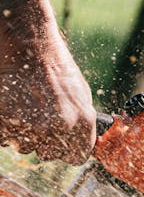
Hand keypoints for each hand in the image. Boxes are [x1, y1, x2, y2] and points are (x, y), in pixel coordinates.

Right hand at [0, 0, 95, 164]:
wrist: (25, 39)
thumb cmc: (52, 63)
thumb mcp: (79, 92)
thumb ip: (81, 122)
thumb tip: (81, 146)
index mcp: (81, 121)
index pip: (76, 157)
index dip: (66, 149)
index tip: (59, 140)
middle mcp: (58, 126)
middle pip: (47, 154)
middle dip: (41, 139)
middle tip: (35, 111)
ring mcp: (30, 124)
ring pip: (23, 146)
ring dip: (20, 130)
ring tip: (21, 101)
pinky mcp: (5, 121)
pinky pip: (4, 137)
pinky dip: (3, 124)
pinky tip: (8, 102)